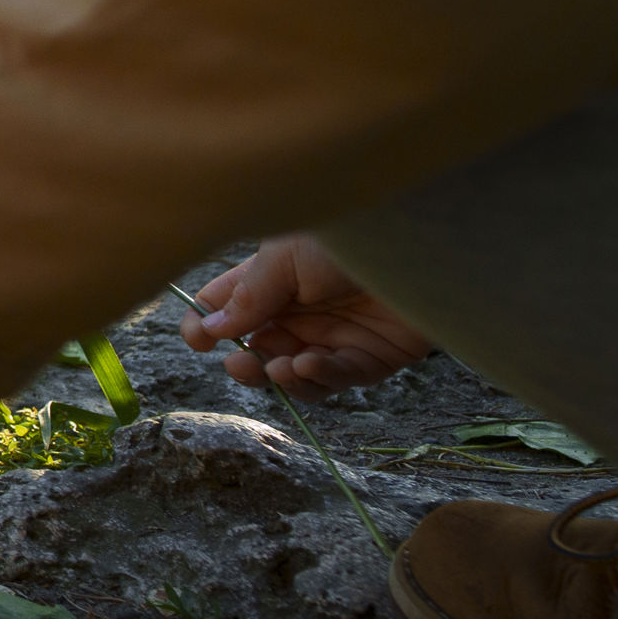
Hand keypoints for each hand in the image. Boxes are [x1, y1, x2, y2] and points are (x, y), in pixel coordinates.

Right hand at [181, 234, 432, 394]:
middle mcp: (301, 310)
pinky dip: (317, 377)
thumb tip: (209, 328)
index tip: (198, 341)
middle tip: (238, 365)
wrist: (419, 245)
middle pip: (259, 347)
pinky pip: (336, 379)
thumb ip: (248, 296)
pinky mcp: (372, 357)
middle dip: (244, 362)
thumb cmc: (347, 239)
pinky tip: (306, 365)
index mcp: (273, 279)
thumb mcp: (283, 259)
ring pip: (295, 373)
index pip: (228, 307)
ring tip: (277, 368)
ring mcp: (336, 336)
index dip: (207, 326)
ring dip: (279, 376)